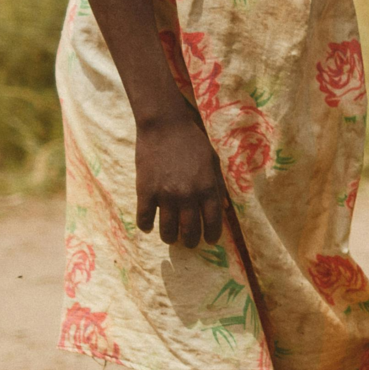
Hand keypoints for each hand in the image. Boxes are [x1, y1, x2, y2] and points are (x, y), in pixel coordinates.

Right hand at [134, 114, 231, 249]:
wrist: (165, 126)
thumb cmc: (193, 142)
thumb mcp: (213, 162)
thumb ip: (218, 185)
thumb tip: (224, 208)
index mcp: (208, 188)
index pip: (213, 222)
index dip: (213, 235)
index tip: (210, 240)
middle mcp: (188, 196)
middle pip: (190, 230)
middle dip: (191, 241)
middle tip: (189, 243)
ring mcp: (165, 195)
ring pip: (167, 229)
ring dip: (170, 238)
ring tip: (171, 238)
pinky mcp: (145, 191)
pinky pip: (144, 219)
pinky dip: (146, 226)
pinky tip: (148, 227)